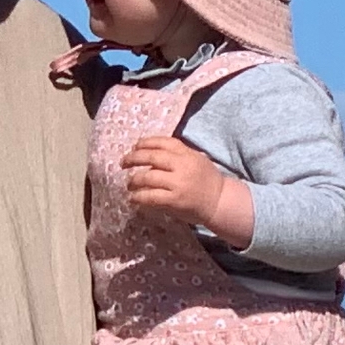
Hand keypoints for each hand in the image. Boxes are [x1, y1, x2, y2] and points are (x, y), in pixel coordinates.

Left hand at [121, 134, 250, 239]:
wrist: (221, 201)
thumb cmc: (207, 180)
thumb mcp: (197, 159)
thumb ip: (178, 155)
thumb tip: (150, 152)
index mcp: (187, 154)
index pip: (163, 142)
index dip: (145, 143)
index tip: (135, 146)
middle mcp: (182, 166)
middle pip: (151, 157)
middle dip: (133, 158)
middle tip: (124, 163)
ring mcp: (178, 183)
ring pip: (148, 177)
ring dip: (134, 180)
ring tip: (129, 184)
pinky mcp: (175, 200)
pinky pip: (151, 197)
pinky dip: (138, 197)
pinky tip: (133, 198)